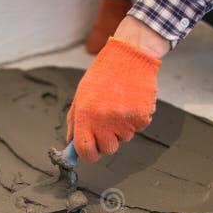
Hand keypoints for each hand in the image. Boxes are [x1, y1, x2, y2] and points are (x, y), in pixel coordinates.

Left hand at [67, 16, 168, 161]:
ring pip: (124, 139)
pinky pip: (138, 128)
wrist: (129, 57)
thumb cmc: (103, 74)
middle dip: (107, 140)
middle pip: (108, 149)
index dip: (89, 155)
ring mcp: (124, 121)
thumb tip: (71, 144)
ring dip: (122, 127)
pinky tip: (131, 101)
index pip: (86, 151)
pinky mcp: (141, 118)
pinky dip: (135, 119)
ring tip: (120, 104)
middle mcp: (104, 122)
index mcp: (86, 116)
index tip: (91, 151)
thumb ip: (74, 121)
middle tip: (108, 122)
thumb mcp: (81, 95)